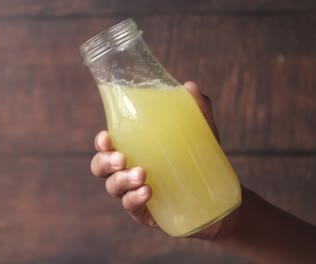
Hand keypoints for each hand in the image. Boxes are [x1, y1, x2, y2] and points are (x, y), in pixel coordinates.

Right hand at [90, 81, 235, 239]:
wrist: (218, 200)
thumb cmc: (200, 161)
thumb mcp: (201, 133)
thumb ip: (196, 109)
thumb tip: (190, 86)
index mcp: (134, 150)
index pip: (107, 146)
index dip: (100, 143)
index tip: (106, 137)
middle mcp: (128, 171)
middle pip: (100, 168)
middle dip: (105, 162)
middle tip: (121, 158)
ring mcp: (134, 193)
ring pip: (113, 188)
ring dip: (122, 180)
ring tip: (141, 174)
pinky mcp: (145, 213)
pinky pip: (132, 207)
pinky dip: (135, 199)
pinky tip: (147, 191)